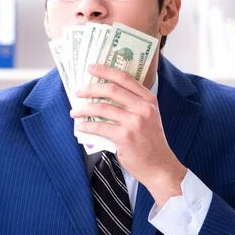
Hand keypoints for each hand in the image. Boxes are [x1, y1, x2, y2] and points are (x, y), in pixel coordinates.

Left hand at [70, 64, 186, 208]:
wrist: (159, 166)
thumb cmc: (150, 142)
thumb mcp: (149, 118)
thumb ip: (133, 105)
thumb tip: (104, 96)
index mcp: (148, 100)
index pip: (125, 78)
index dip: (106, 71)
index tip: (91, 68)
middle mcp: (143, 108)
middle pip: (111, 90)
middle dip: (90, 88)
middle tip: (78, 91)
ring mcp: (134, 122)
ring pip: (102, 108)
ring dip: (84, 109)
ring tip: (74, 111)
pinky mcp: (125, 136)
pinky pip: (100, 127)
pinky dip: (86, 126)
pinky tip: (80, 126)